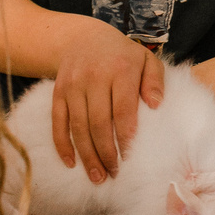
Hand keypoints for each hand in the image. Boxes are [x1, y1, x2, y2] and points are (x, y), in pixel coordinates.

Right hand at [50, 20, 164, 181]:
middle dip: (106, 153)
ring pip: (78, 126)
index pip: (123, 109)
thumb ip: (155, 81)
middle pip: (99, 122)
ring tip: (96, 176)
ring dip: (86, 155)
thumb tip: (156, 105)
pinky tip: (70, 163)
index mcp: (120, 70)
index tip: (130, 157)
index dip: (126, 136)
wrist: (82, 38)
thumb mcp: (146, 60)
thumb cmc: (122, 55)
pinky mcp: (58, 93)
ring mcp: (73, 86)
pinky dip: (62, 144)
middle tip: (113, 174)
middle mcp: (94, 77)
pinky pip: (58, 122)